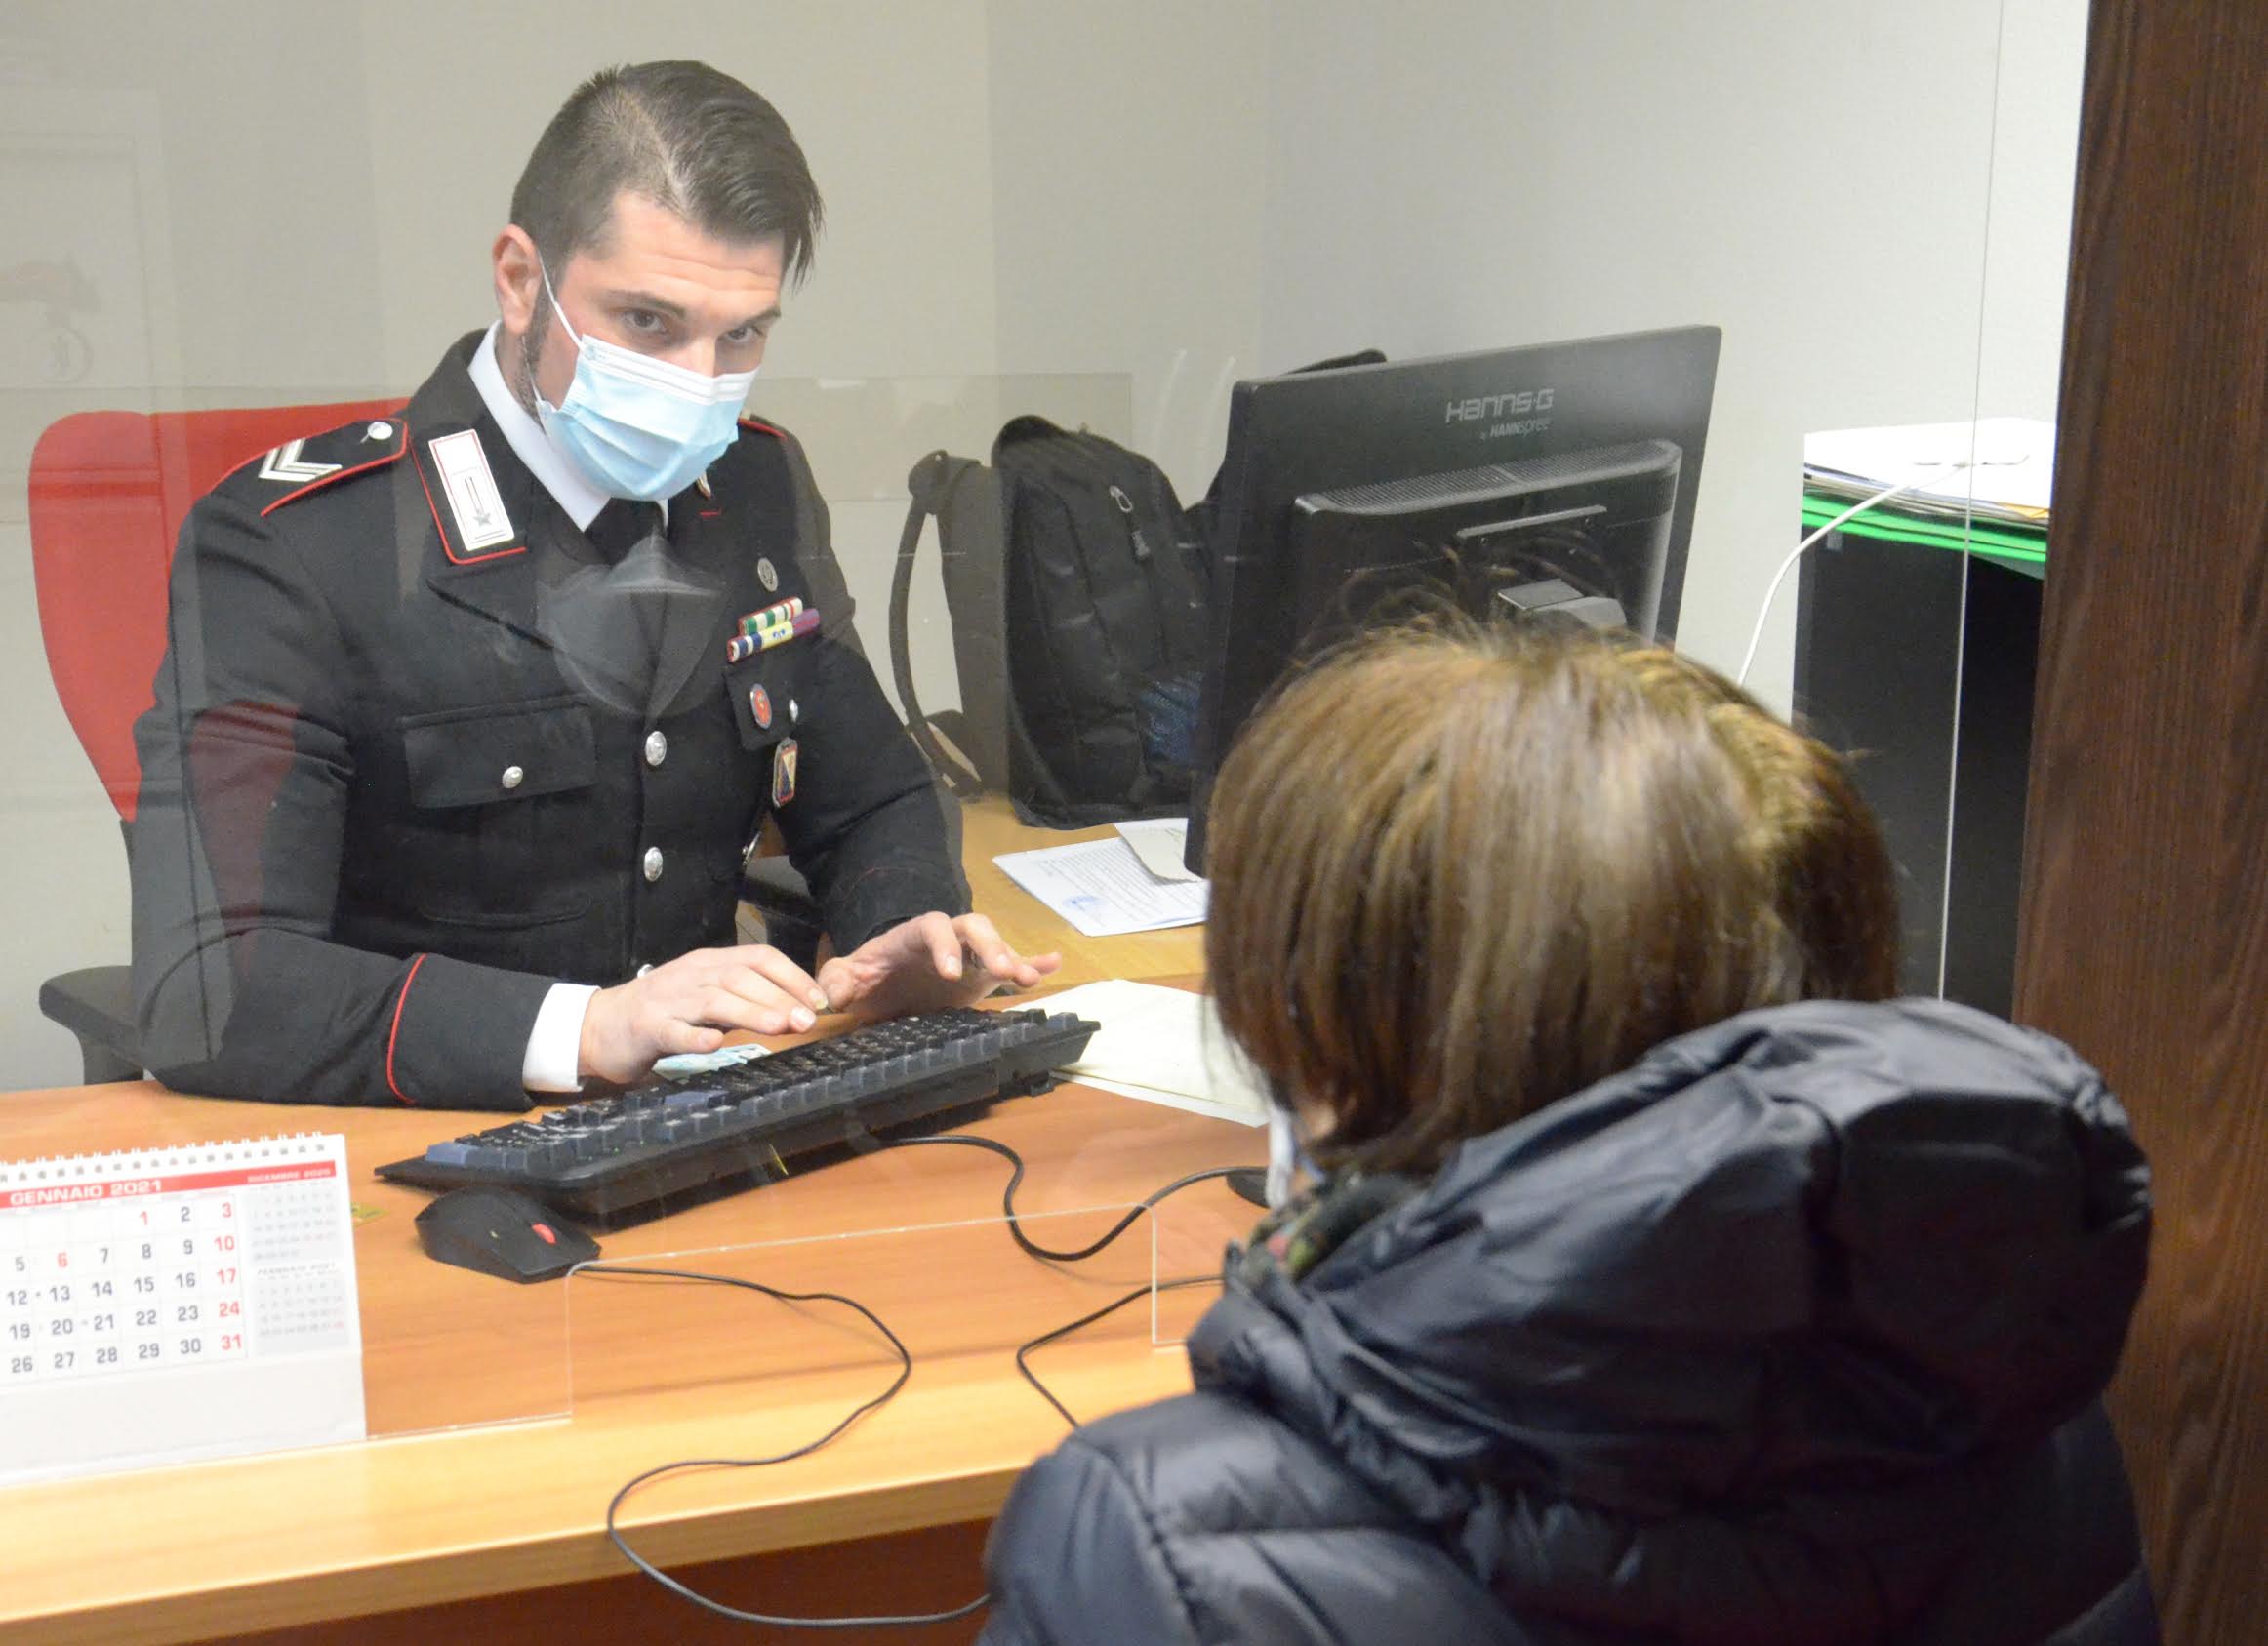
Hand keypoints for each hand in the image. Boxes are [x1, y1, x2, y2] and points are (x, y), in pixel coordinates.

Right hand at [577, 944, 833, 1085]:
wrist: (601, 1025)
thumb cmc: (664, 1013)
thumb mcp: (707, 997)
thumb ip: (744, 999)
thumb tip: (797, 1010)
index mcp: (710, 963)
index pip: (759, 958)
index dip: (792, 977)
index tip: (819, 1001)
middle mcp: (692, 975)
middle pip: (741, 978)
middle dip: (778, 997)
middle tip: (807, 1021)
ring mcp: (667, 1000)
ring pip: (714, 1001)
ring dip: (749, 1012)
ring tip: (778, 1026)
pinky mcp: (647, 1027)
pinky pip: (673, 1031)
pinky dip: (695, 1038)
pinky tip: (714, 1045)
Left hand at [816, 912, 1060, 1022]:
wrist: (883, 989)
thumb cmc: (868, 980)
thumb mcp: (846, 982)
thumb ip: (836, 982)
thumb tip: (833, 995)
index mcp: (913, 936)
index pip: (932, 927)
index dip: (944, 945)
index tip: (951, 974)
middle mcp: (947, 939)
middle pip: (974, 927)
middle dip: (991, 945)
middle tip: (1002, 972)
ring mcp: (969, 956)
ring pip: (996, 944)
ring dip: (1014, 958)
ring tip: (1028, 979)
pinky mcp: (983, 975)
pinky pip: (1013, 963)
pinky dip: (1034, 962)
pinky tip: (1053, 964)